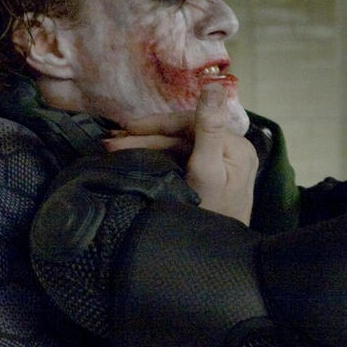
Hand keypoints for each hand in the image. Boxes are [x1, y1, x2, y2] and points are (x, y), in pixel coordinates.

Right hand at [105, 84, 255, 223]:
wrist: (218, 261)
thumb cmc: (211, 216)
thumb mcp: (206, 170)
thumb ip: (208, 129)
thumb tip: (215, 86)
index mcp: (237, 146)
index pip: (190, 124)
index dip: (156, 124)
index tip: (126, 128)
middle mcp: (233, 151)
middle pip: (183, 136)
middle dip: (144, 138)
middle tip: (109, 142)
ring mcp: (222, 165)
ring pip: (178, 148)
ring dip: (145, 147)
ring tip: (112, 149)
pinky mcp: (211, 178)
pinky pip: (181, 161)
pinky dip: (156, 159)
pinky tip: (133, 157)